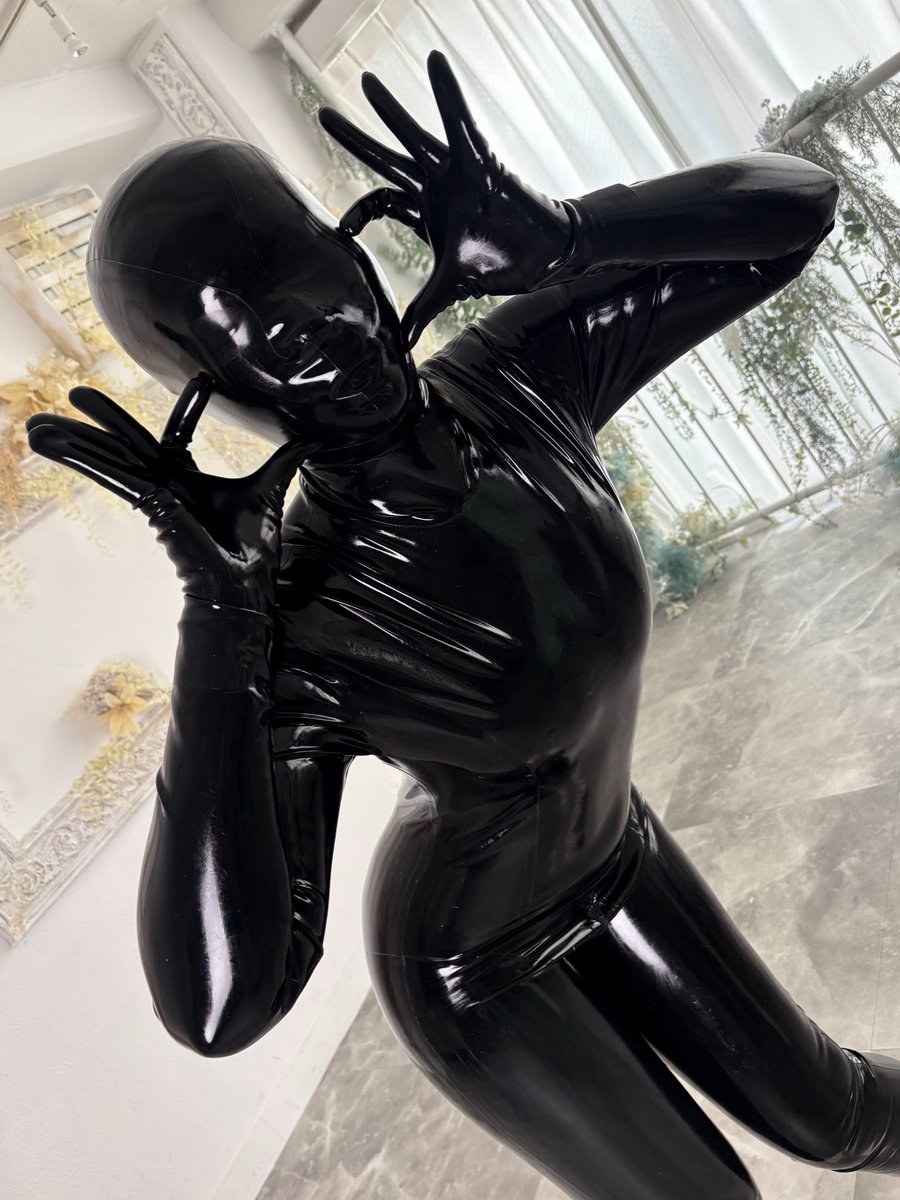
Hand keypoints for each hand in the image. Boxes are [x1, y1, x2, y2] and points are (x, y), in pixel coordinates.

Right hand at [26, 377, 305, 611]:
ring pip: (110, 459)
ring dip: (74, 441)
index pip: (179, 434)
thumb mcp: (268, 490)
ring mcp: (156, 497)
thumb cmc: (250, 550)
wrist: (245, 586)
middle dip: (104, 419)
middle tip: (75, 391)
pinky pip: (113, 477)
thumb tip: (311, 437)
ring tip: (35, 424)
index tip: (202, 377)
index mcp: (188, 480)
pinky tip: (56, 444)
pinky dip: (85, 460)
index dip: (188, 406)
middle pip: (129, 444)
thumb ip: (283, 461)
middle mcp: (167, 486)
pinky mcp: (151, 508)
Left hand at [319, 50, 572, 348]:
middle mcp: (434, 186)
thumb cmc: (499, 263)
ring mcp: (455, 172)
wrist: (542, 255)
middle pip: (385, 158)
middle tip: (322, 115)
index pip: (381, 198)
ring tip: (366, 82)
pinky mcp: (480, 163)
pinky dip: (448, 93)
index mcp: (424, 211)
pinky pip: (461, 121)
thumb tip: (403, 343)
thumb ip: (423, 309)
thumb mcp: (451, 287)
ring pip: (414, 135)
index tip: (345, 229)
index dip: (359, 210)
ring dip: (390, 110)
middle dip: (355, 138)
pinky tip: (436, 62)